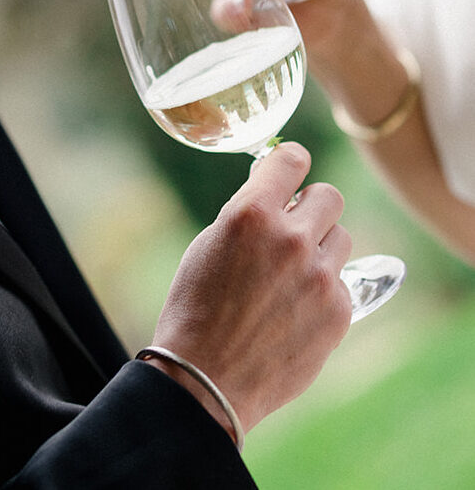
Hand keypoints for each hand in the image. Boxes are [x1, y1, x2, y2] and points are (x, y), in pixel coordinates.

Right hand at [151, 143, 351, 433]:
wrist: (207, 380)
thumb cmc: (197, 309)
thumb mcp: (210, 243)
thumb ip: (248, 212)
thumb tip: (277, 191)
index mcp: (252, 214)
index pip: (293, 158)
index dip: (291, 163)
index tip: (291, 171)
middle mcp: (291, 238)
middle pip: (329, 195)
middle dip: (311, 207)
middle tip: (293, 227)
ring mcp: (320, 276)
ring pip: (341, 237)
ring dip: (321, 247)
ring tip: (292, 274)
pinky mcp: (339, 311)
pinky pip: (343, 281)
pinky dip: (324, 289)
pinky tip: (295, 309)